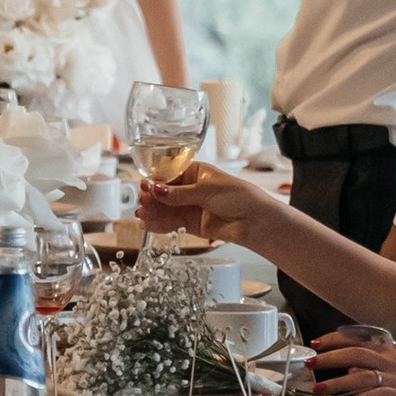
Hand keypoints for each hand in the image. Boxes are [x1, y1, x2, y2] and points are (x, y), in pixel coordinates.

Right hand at [136, 158, 269, 239]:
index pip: (169, 175)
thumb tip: (156, 189)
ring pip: (166, 209)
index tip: (144, 186)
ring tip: (142, 215)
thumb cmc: (238, 196)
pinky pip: (172, 222)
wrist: (254, 220)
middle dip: (152, 198)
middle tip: (141, 202)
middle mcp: (191, 189)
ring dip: (153, 211)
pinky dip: (160, 224)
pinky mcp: (192, 224)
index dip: (156, 181)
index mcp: (195, 172)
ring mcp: (190, 206)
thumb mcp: (206, 190)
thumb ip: (179, 194)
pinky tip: (149, 224)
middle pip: (165, 193)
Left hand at [305, 328, 395, 395]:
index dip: (334, 339)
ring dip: (336, 381)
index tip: (315, 341)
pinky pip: (378, 394)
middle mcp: (390, 360)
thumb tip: (350, 366)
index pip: (357, 339)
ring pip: (360, 374)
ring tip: (317, 388)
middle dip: (328, 357)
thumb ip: (374, 365)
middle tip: (308, 362)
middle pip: (354, 352)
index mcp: (389, 350)